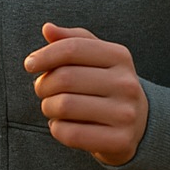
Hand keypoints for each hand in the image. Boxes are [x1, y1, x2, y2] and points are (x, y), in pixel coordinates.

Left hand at [24, 22, 148, 166]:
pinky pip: (71, 134)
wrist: (139, 125)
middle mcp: (126, 83)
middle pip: (65, 78)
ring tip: (52, 107)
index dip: (44, 55)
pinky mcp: (119, 140)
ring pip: (64, 106)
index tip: (30, 64)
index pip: (72, 48)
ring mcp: (125, 114)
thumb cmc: (107, 85)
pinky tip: (62, 125)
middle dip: (43, 84)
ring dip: (48, 107)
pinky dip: (56, 128)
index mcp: (120, 56)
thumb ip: (72, 40)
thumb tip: (48, 28)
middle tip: (42, 90)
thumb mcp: (96, 58)